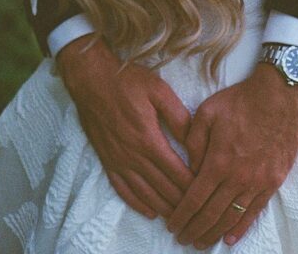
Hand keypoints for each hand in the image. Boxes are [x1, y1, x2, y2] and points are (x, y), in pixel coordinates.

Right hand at [57, 35, 194, 218]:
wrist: (91, 79)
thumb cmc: (126, 81)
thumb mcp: (158, 90)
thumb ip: (178, 115)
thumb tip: (193, 139)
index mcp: (149, 139)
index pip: (177, 172)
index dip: (193, 185)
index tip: (206, 192)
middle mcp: (133, 156)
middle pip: (163, 188)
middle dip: (182, 202)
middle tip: (198, 210)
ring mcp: (119, 161)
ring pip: (145, 194)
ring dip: (163, 207)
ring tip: (179, 217)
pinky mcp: (107, 161)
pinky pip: (123, 190)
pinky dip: (138, 204)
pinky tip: (150, 211)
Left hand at [166, 63, 297, 248]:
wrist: (279, 95)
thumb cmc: (241, 100)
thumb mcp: (207, 112)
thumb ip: (193, 142)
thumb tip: (190, 168)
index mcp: (217, 160)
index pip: (194, 198)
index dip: (182, 216)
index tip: (172, 225)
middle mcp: (236, 177)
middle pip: (211, 213)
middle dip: (194, 229)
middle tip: (183, 239)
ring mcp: (257, 181)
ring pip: (232, 217)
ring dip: (215, 233)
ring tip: (202, 242)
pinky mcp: (273, 181)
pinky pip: (255, 211)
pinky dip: (241, 227)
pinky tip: (230, 238)